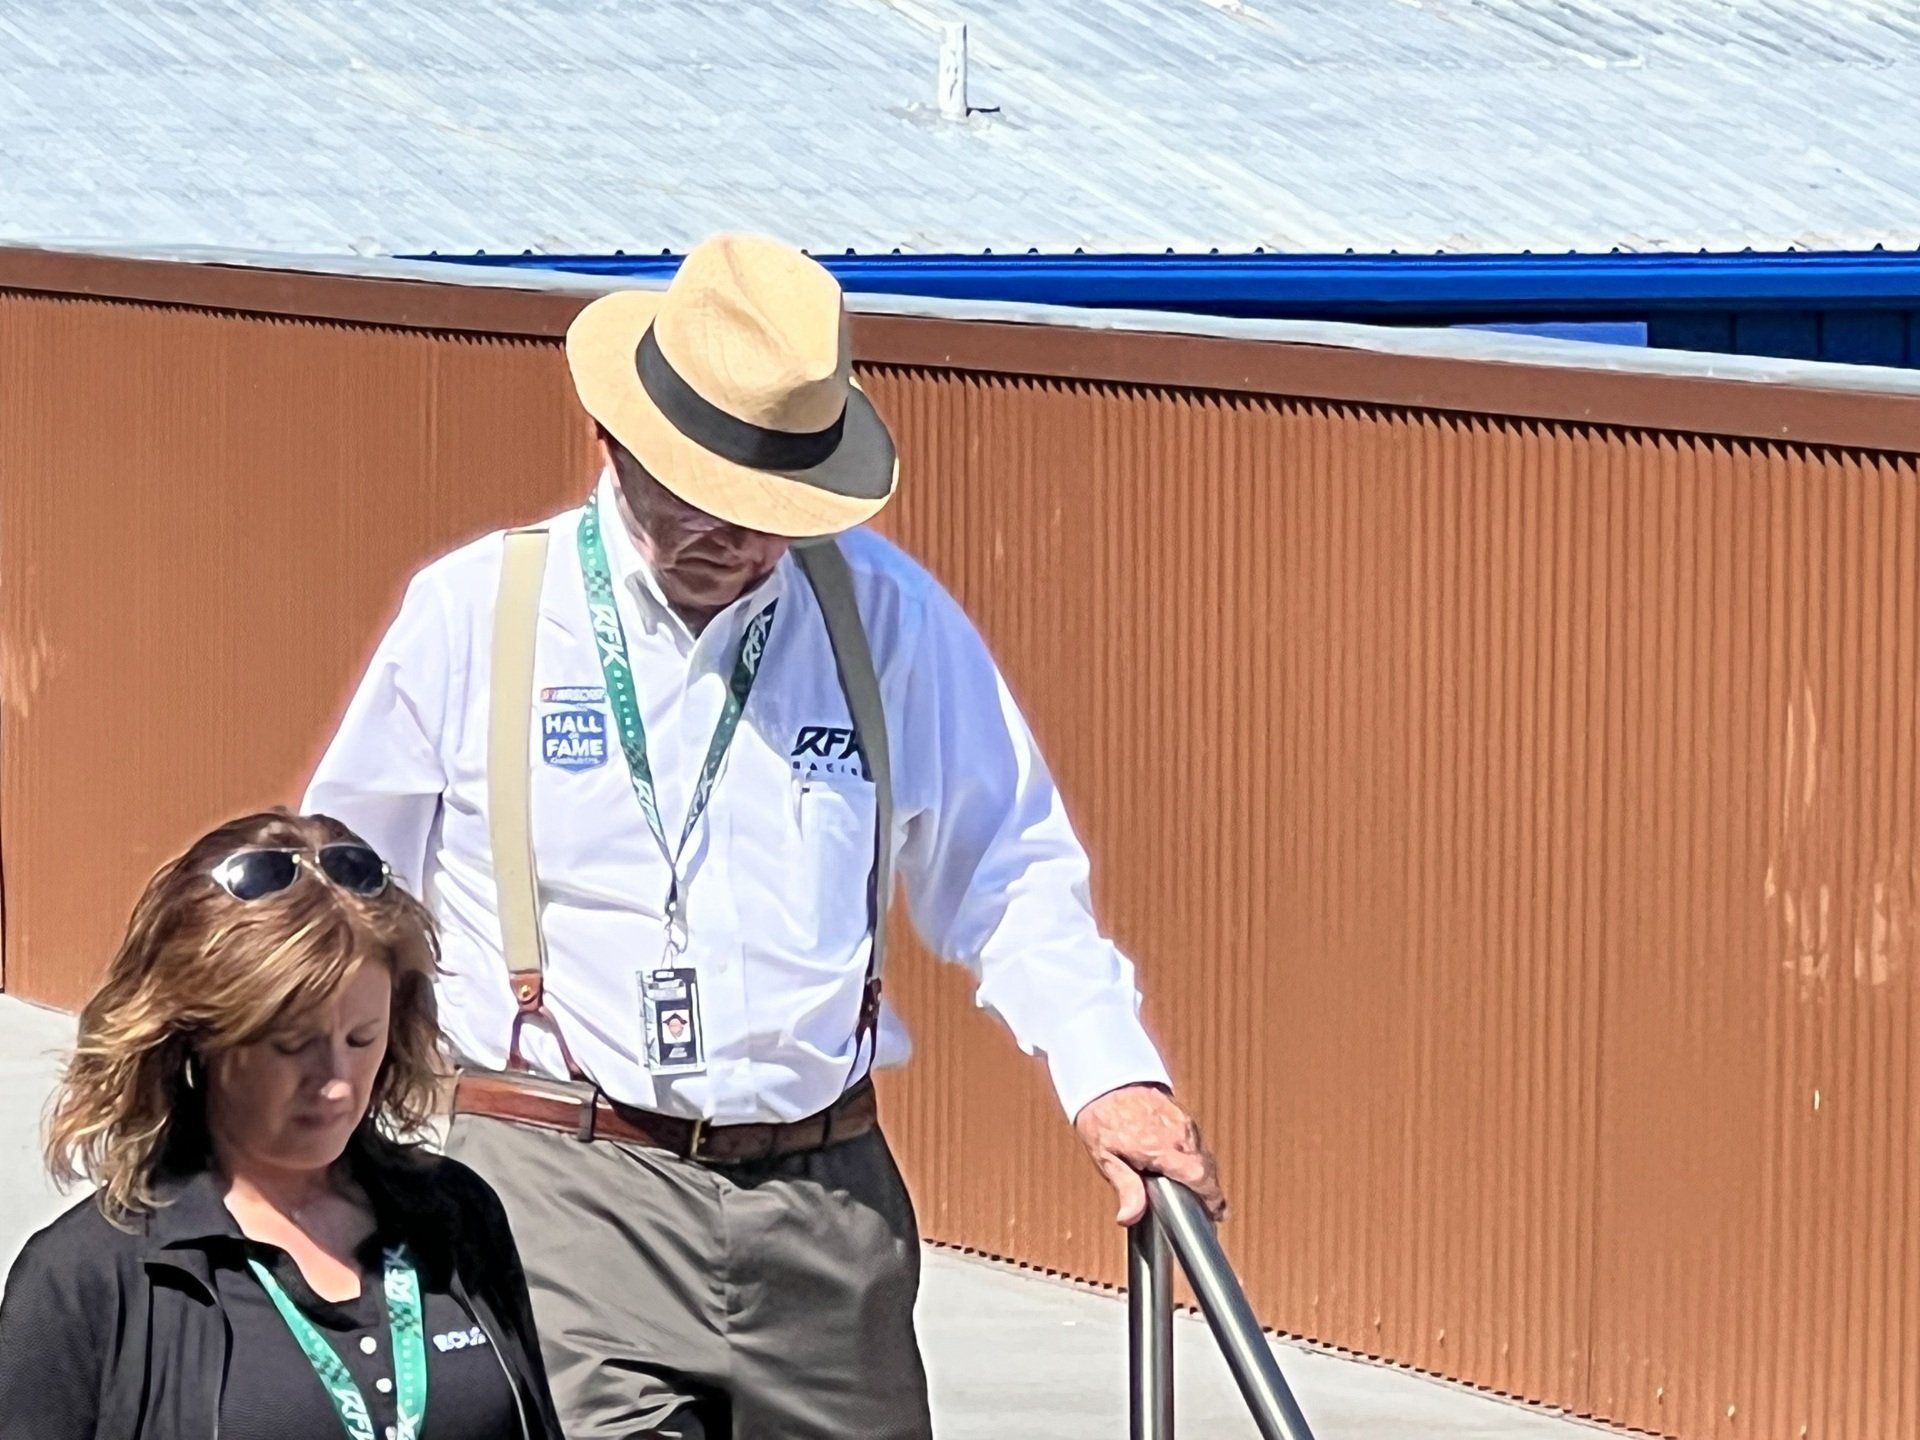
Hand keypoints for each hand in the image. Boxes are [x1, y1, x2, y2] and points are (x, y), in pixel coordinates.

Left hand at [1073, 1083, 1224, 1225]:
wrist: (1105, 1081)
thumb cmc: (1102, 1119)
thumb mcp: (1106, 1159)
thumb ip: (1125, 1188)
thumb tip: (1128, 1217)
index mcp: (1162, 1148)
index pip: (1200, 1176)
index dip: (1212, 1197)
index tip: (1217, 1213)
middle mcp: (1178, 1134)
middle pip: (1207, 1168)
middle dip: (1208, 1189)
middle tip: (1206, 1208)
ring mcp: (1183, 1122)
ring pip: (1203, 1155)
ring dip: (1201, 1172)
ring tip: (1192, 1190)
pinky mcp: (1182, 1115)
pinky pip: (1195, 1141)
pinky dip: (1193, 1156)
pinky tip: (1181, 1165)